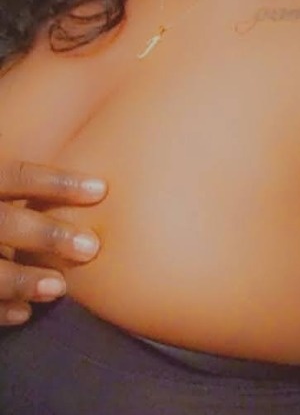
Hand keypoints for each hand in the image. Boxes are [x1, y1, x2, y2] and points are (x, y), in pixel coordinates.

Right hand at [0, 160, 105, 325]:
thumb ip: (22, 190)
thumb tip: (93, 190)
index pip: (16, 176)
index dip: (57, 183)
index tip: (100, 190)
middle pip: (5, 222)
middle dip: (47, 235)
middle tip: (90, 247)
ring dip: (24, 279)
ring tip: (60, 287)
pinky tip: (26, 313)